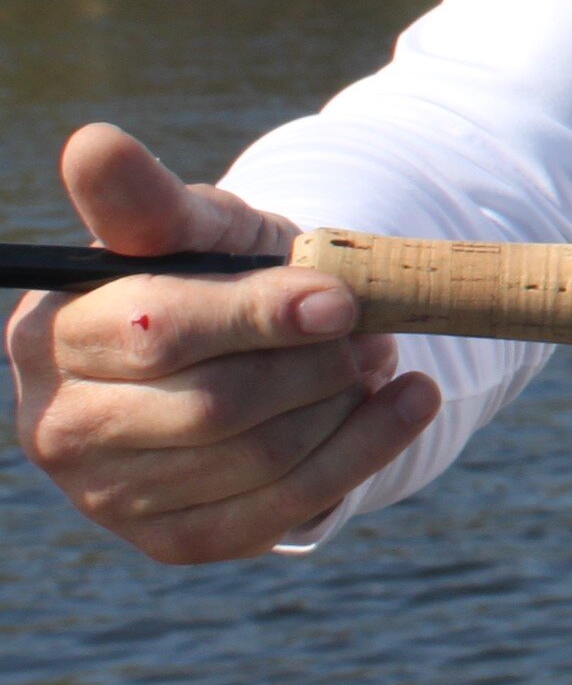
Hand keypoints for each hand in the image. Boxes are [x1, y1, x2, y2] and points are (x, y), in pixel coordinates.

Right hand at [9, 123, 436, 564]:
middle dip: (314, 367)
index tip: (340, 299)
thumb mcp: (195, 226)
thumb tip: (91, 144)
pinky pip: (276, 514)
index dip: (260, 316)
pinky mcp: (171, 540)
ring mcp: (108, 495)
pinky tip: (406, 404)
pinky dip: (362, 456)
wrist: (241, 350)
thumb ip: (151, 198)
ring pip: (255, 463)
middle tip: (371, 330)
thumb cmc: (212, 275)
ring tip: (377, 358)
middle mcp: (60, 426)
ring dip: (342, 407)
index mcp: (52, 334)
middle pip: (214, 408)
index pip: (158, 332)